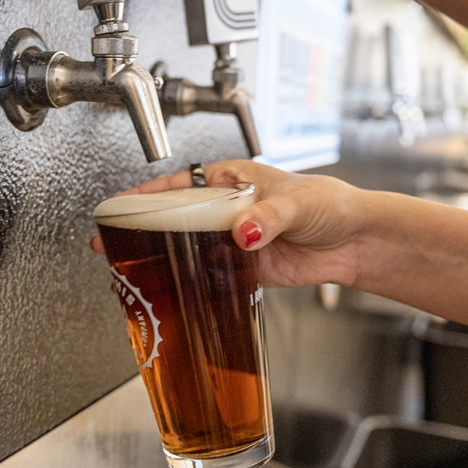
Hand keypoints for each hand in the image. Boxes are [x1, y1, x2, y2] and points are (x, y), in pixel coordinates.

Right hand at [90, 159, 366, 287]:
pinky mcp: (246, 267)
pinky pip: (211, 274)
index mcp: (233, 180)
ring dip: (162, 255)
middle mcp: (228, 208)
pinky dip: (192, 281)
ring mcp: (235, 239)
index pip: (180, 184)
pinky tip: (173, 288)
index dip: (146, 194)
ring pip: (188, 246)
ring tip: (131, 267)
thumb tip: (243, 230)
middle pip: (176, 217)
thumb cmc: (330, 205)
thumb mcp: (296, 202)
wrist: (357, 240)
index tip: (118, 204)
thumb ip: (268, 217)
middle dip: (143, 228)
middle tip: (110, 241)